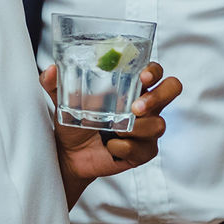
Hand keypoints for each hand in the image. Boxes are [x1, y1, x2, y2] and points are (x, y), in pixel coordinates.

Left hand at [45, 61, 179, 182]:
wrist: (69, 154)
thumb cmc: (72, 121)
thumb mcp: (61, 100)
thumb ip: (54, 83)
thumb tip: (51, 69)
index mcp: (130, 87)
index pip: (154, 71)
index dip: (154, 71)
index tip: (142, 76)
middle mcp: (144, 105)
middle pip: (171, 90)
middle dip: (160, 96)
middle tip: (136, 107)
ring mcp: (146, 129)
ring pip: (158, 124)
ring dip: (136, 128)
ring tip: (113, 131)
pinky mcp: (142, 151)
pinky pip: (144, 149)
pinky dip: (125, 148)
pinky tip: (110, 148)